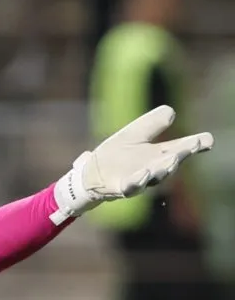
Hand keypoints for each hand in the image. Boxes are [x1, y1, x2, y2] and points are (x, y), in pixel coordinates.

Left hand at [51, 106, 213, 224]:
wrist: (91, 173)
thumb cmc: (116, 154)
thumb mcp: (134, 134)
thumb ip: (152, 124)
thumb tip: (171, 111)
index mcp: (158, 155)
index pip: (180, 149)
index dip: (195, 145)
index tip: (208, 139)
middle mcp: (152, 170)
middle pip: (170, 164)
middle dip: (181, 155)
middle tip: (192, 146)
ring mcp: (138, 181)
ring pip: (154, 177)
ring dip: (164, 169)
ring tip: (172, 158)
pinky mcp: (121, 188)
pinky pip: (131, 186)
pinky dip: (138, 180)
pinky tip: (144, 173)